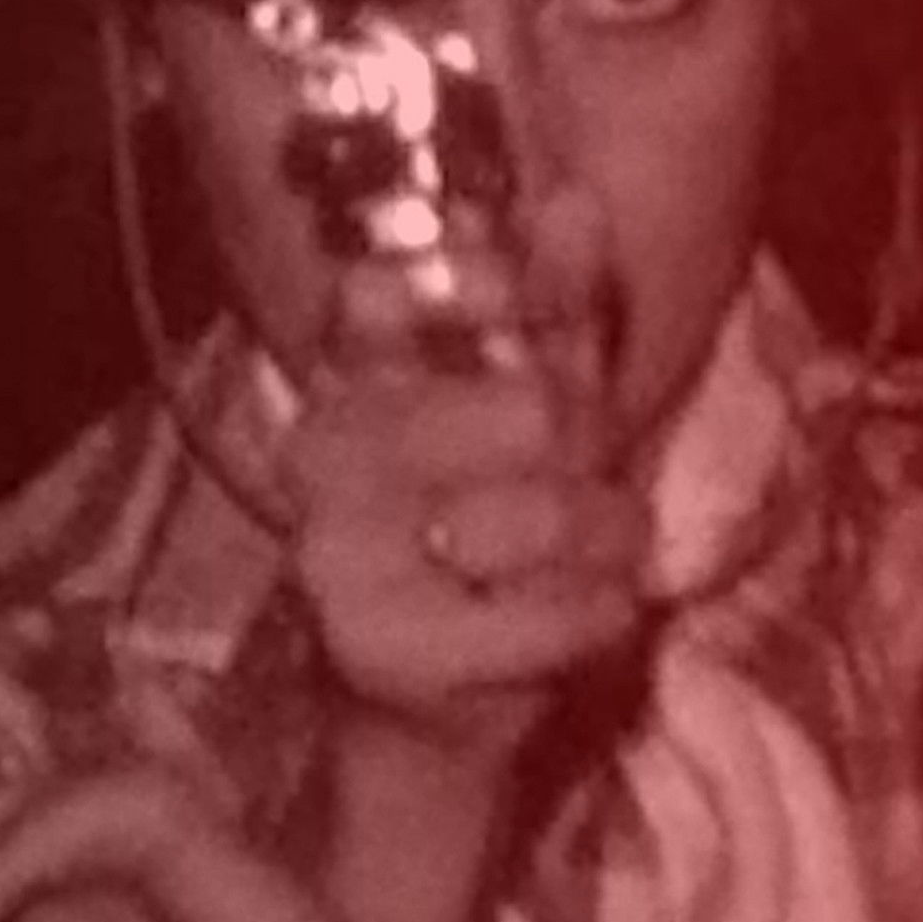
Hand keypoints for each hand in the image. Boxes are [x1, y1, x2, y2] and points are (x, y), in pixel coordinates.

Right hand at [284, 205, 649, 771]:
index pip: (384, 290)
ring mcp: (336, 554)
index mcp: (342, 382)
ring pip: (548, 514)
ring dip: (604, 545)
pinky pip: (553, 609)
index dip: (484, 288)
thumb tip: (578, 200)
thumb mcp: (530, 415)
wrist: (423, 721)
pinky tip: (578, 620)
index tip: (534, 320)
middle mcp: (318, 457)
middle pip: (526, 408)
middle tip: (586, 490)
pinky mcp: (378, 647)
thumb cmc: (484, 544)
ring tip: (585, 562)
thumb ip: (552, 312)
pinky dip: (597, 617)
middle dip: (590, 455)